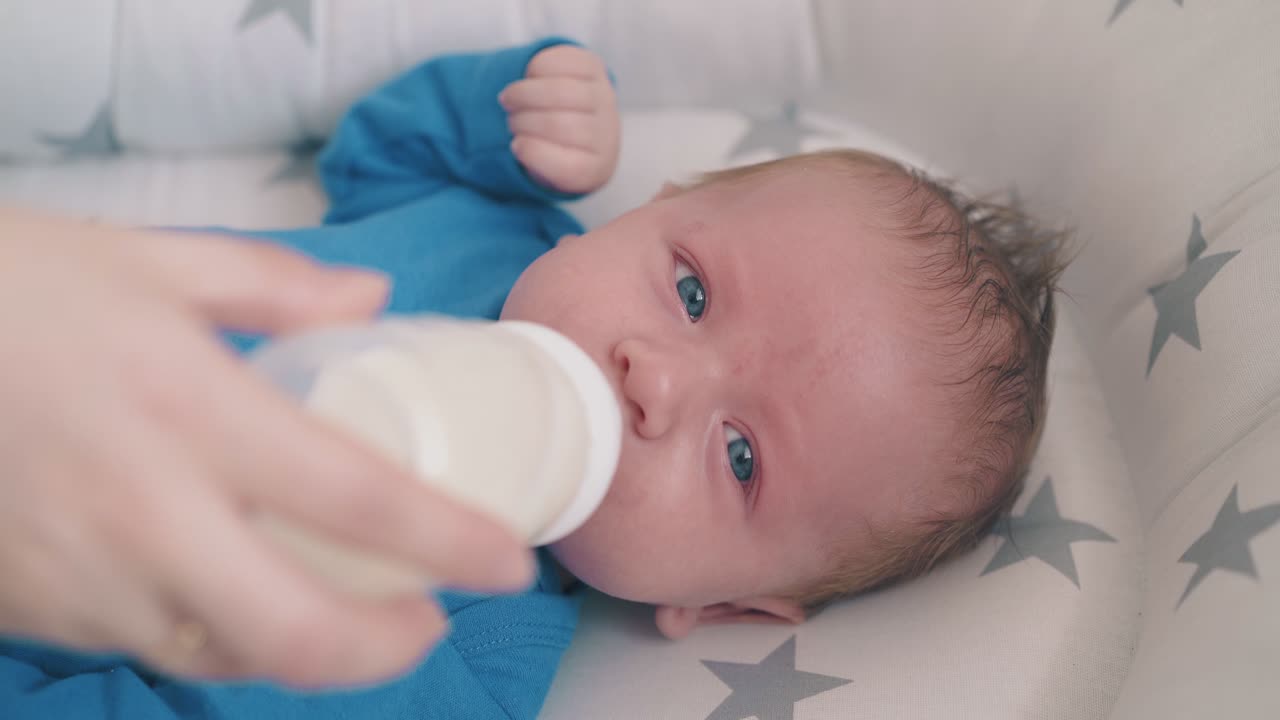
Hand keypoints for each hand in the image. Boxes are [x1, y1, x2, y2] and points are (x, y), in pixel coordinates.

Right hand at [0, 208, 533, 687]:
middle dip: (387, 649)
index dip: (450, 542)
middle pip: (297, 630)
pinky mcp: (31, 605)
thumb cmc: (13, 286)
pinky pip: (149, 644)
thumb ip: (278, 284)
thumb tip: (373, 298)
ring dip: (303, 648)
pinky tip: (237, 593)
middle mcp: (144, 508)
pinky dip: (214, 634)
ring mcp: (82, 573)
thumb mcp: (153, 260)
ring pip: (223, 657)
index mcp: (191, 406)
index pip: (356, 496)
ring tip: (347, 609)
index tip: (510, 561)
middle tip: (428, 620)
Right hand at [500, 44, 620, 194]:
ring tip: (509, 99)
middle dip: (523, 120)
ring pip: (561, 91)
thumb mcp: (542, 169)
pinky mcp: (594, 67)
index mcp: (594, 168)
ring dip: (524, 93)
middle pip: (560, 125)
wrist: (580, 120)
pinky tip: (528, 77)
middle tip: (510, 120)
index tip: (515, 146)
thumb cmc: (553, 150)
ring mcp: (603, 98)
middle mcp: (606, 134)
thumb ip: (533, 163)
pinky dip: (536, 68)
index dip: (535, 155)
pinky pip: (564, 61)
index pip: (571, 168)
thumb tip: (518, 142)